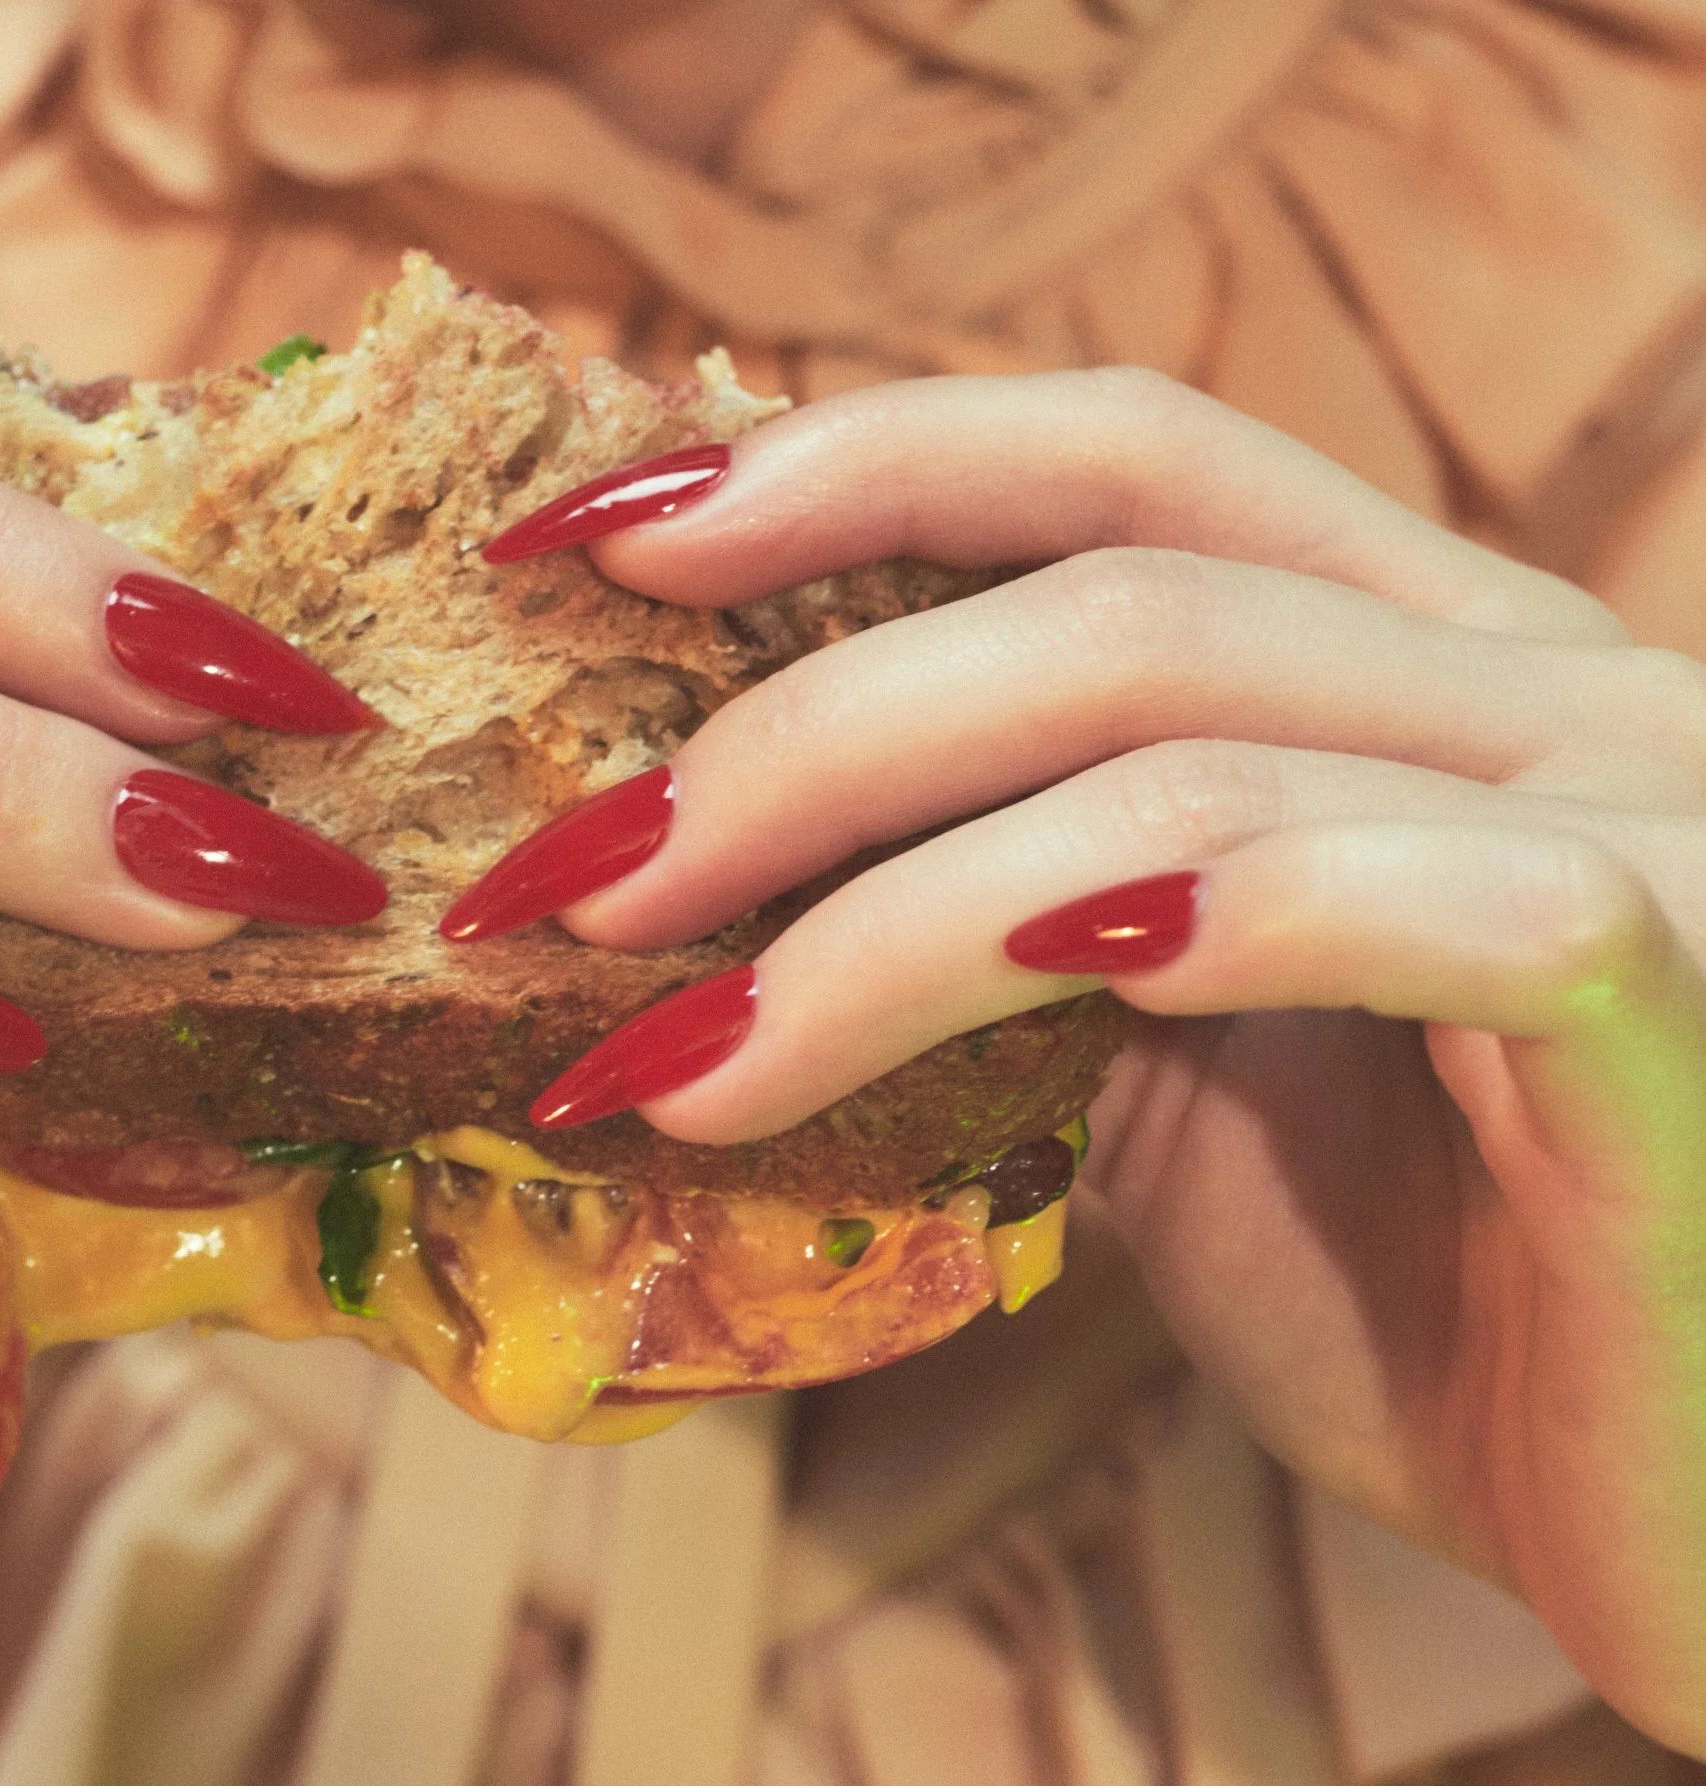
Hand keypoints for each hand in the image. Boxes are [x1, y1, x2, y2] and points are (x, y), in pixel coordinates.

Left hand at [461, 370, 1705, 1752]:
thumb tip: (733, 904)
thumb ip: (1028, 948)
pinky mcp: (1693, 992)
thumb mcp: (1191, 1095)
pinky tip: (1027, 990)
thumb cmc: (1458, 1303)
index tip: (587, 541)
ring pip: (1192, 759)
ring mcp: (1648, 820)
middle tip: (560, 879)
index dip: (846, 464)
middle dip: (787, 730)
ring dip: (875, 910)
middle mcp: (1546, 687)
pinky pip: (1433, 903)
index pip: (1119, 456)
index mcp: (1418, 664)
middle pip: (1110, 594)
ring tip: (664, 1054)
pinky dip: (1196, 927)